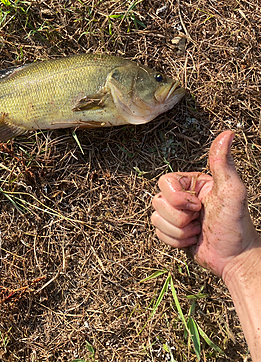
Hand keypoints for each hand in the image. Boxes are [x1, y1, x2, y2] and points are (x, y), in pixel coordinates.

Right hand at [151, 130, 259, 277]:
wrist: (235, 259)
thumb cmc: (236, 224)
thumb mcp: (232, 191)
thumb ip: (223, 162)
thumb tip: (228, 133)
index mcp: (192, 183)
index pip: (164, 182)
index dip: (177, 198)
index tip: (198, 206)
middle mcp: (182, 196)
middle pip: (158, 202)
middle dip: (180, 217)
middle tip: (200, 219)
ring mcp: (176, 214)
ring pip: (156, 219)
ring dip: (179, 231)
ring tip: (198, 231)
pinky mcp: (172, 231)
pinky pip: (159, 233)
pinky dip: (177, 241)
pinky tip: (193, 240)